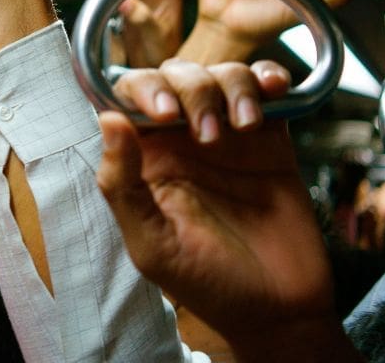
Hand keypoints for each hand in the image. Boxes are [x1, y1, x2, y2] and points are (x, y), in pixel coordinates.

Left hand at [96, 63, 358, 359]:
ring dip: (232, 86)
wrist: (276, 310)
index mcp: (144, 157)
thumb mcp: (150, 243)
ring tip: (244, 125)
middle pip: (176, 76)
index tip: (163, 112)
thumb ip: (122, 184)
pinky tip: (273, 91)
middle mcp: (181, 138)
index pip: (128, 98)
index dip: (142, 88)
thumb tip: (107, 119)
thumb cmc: (204, 282)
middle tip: (208, 134)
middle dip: (191, 88)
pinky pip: (265, 89)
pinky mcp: (270, 138)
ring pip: (221, 75)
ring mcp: (227, 134)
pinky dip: (268, 78)